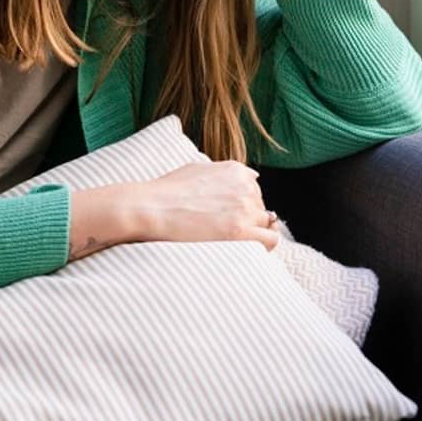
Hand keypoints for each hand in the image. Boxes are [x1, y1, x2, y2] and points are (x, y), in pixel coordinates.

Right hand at [127, 160, 280, 250]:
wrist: (151, 208)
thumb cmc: (167, 192)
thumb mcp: (199, 169)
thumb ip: (227, 173)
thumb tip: (253, 175)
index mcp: (236, 170)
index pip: (255, 191)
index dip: (243, 206)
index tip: (228, 217)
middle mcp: (245, 186)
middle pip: (261, 208)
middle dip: (248, 220)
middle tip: (224, 232)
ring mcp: (244, 208)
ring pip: (267, 224)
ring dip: (255, 233)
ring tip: (235, 243)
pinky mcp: (240, 230)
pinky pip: (270, 240)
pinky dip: (264, 245)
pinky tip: (250, 250)